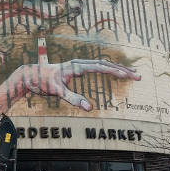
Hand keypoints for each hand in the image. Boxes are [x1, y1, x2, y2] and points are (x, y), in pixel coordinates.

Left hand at [23, 59, 140, 110]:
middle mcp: (79, 63)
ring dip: (117, 68)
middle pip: (106, 64)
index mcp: (77, 66)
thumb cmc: (43, 82)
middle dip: (122, 70)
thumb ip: (73, 99)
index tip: (129, 76)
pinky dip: (108, 69)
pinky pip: (97, 67)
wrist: (31, 75)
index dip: (116, 71)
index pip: (101, 67)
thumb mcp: (57, 92)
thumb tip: (89, 108)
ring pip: (103, 64)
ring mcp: (78, 64)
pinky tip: (115, 73)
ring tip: (132, 74)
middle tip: (138, 76)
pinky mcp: (77, 68)